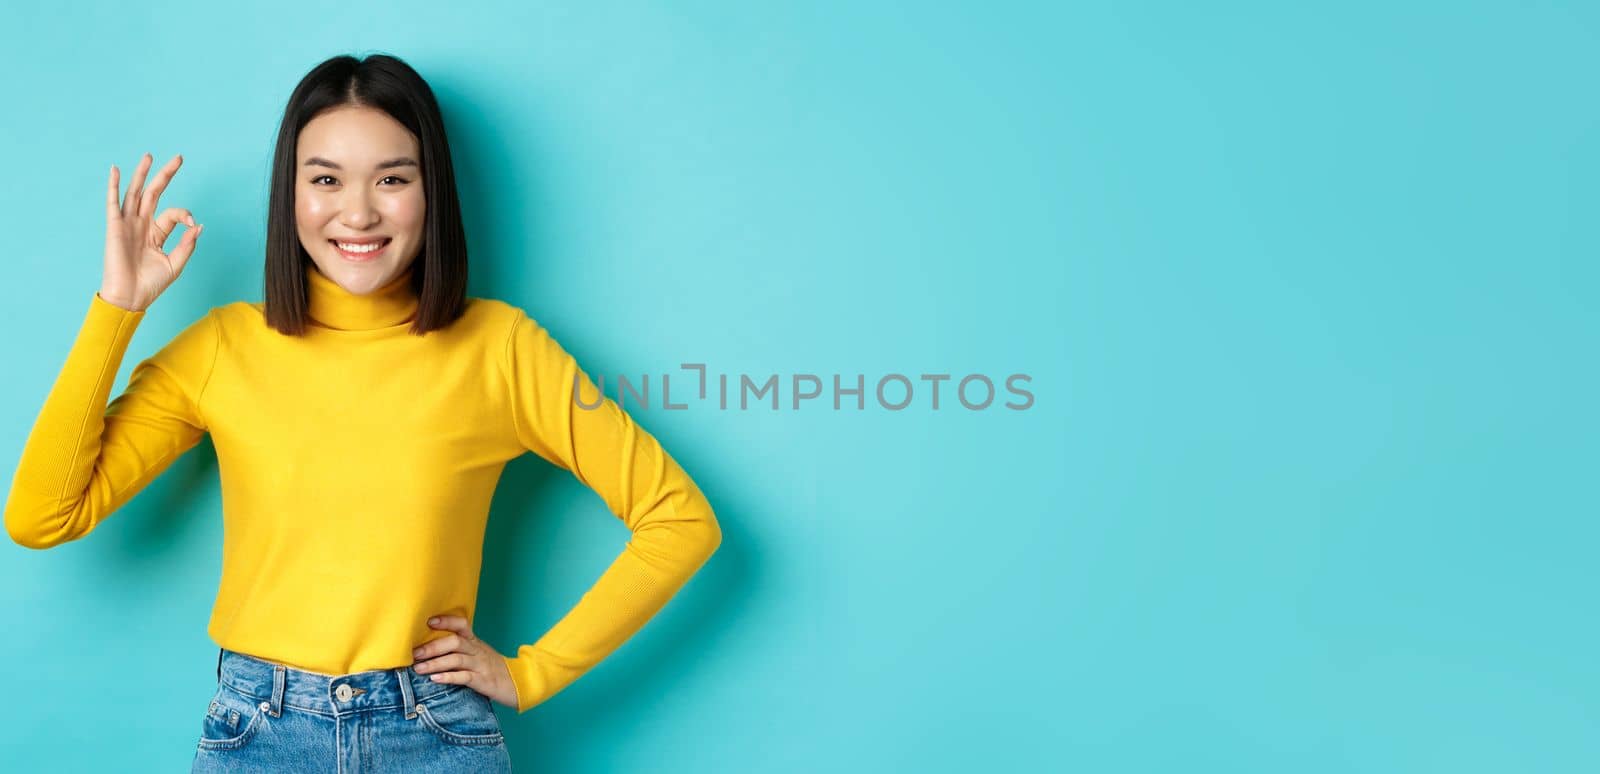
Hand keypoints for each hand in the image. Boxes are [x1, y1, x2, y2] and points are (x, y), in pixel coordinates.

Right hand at [101, 153, 202, 311]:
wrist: (130, 297)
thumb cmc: (151, 284)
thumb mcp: (175, 263)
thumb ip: (187, 244)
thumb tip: (199, 226)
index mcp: (156, 233)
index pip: (174, 214)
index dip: (186, 214)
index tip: (193, 224)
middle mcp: (142, 225)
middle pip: (154, 193)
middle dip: (165, 175)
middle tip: (179, 157)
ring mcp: (128, 224)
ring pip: (135, 193)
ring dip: (141, 174)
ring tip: (149, 156)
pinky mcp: (115, 228)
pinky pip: (113, 203)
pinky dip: (114, 186)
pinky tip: (116, 170)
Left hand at [411, 615, 517, 708]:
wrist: (519, 683)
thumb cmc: (493, 669)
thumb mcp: (478, 654)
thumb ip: (460, 649)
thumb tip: (430, 647)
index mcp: (475, 642)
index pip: (462, 625)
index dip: (446, 621)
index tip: (428, 622)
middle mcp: (477, 651)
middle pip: (455, 642)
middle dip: (433, 646)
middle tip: (415, 653)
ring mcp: (481, 665)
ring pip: (457, 659)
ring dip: (435, 663)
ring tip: (418, 668)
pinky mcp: (483, 681)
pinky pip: (464, 677)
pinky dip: (449, 677)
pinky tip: (435, 679)